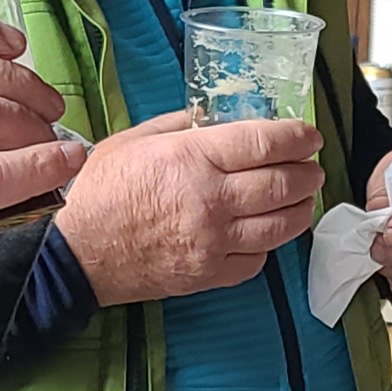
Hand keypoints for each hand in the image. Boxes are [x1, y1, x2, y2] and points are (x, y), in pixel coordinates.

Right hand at [52, 111, 328, 305]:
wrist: (78, 256)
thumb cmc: (102, 194)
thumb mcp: (133, 141)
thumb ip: (179, 125)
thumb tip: (215, 116)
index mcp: (191, 159)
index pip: (263, 143)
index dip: (296, 136)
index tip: (310, 135)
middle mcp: (210, 200)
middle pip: (282, 184)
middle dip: (308, 172)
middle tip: (313, 166)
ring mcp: (214, 241)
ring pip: (281, 225)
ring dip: (301, 208)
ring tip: (303, 197)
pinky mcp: (211, 274)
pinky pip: (258, 259)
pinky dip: (270, 244)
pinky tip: (267, 231)